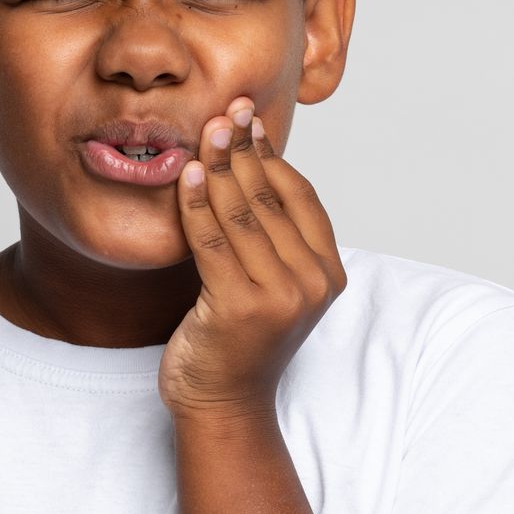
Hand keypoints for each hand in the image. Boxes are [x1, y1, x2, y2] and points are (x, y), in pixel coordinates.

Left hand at [160, 96, 346, 419]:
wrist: (222, 403)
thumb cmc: (238, 340)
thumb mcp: (268, 282)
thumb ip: (269, 236)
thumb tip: (248, 163)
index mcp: (329, 273)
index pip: (300, 197)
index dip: (272, 154)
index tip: (249, 119)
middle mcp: (312, 283)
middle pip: (271, 199)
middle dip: (243, 149)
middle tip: (224, 110)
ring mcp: (280, 297)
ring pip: (243, 214)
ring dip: (219, 166)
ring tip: (204, 131)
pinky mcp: (240, 307)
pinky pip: (213, 241)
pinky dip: (196, 203)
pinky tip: (185, 174)